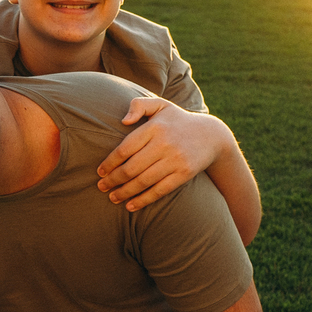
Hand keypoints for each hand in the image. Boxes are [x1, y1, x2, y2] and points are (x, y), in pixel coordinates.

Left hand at [97, 98, 224, 211]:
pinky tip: (130, 206)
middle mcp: (164, 144)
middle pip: (131, 168)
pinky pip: (159, 190)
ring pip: (143, 181)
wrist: (211, 136)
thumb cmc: (177, 121)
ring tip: (113, 197)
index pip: (125, 148)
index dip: (110, 163)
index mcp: (154, 127)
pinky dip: (143, 200)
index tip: (100, 171)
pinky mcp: (184, 174)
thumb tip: (123, 121)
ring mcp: (175, 160)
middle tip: (101, 186)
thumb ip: (139, 105)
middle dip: (113, 180)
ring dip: (124, 192)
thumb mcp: (160, 105)